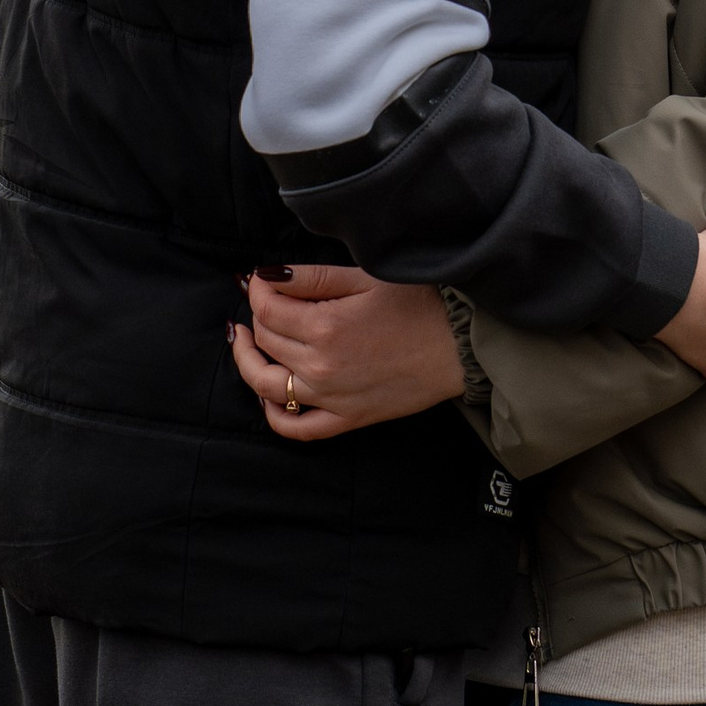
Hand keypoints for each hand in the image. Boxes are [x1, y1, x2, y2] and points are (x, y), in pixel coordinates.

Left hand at [236, 266, 460, 440]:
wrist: (459, 345)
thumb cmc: (420, 305)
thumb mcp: (365, 279)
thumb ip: (312, 277)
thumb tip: (266, 275)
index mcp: (325, 326)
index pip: (267, 309)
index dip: (257, 289)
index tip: (261, 278)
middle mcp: (321, 367)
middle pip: (266, 341)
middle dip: (259, 316)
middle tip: (268, 300)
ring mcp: (331, 398)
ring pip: (266, 385)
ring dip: (248, 362)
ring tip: (245, 342)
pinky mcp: (347, 419)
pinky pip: (297, 429)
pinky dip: (274, 415)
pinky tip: (268, 396)